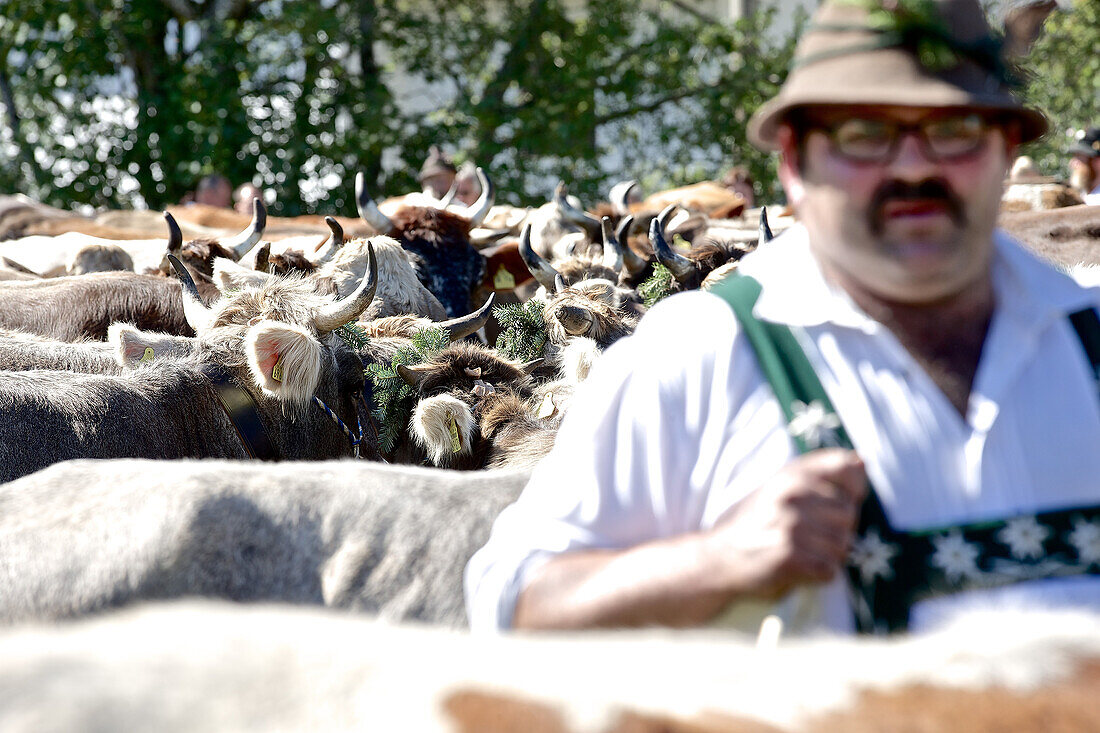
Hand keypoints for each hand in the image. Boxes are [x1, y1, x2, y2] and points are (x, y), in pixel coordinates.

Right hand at [703, 448, 866, 600]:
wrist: (718, 557)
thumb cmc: (756, 521)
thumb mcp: (780, 485)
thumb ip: (819, 473)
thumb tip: (861, 462)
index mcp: (792, 474)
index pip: (847, 469)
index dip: (854, 489)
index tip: (839, 501)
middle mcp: (792, 495)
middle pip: (850, 514)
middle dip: (837, 530)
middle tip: (809, 535)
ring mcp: (791, 525)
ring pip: (843, 545)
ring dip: (827, 555)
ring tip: (802, 552)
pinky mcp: (789, 557)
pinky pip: (829, 570)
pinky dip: (818, 575)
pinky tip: (799, 567)